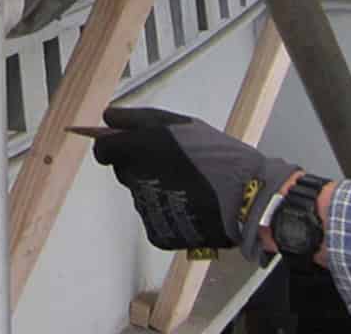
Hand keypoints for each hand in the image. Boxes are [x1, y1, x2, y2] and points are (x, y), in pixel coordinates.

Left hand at [82, 106, 299, 259]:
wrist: (247, 197)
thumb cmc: (217, 157)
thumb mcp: (180, 124)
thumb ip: (137, 119)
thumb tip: (107, 118)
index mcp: (140, 149)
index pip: (103, 152)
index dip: (116, 147)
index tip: (132, 146)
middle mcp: (137, 180)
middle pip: (124, 173)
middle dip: (141, 166)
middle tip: (174, 164)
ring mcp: (147, 209)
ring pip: (141, 195)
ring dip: (157, 189)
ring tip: (189, 185)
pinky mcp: (157, 232)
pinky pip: (154, 218)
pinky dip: (167, 212)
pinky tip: (189, 204)